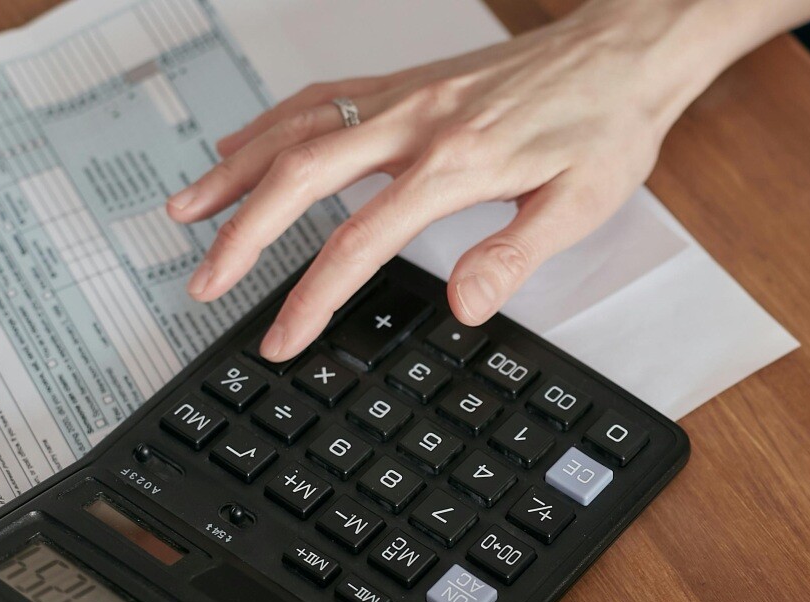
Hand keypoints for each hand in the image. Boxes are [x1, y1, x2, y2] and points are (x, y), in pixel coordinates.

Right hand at [166, 0, 761, 360]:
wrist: (624, 53)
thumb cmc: (607, 125)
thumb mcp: (581, 205)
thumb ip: (514, 256)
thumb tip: (464, 306)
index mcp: (455, 163)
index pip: (359, 241)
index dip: (311, 298)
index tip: (281, 339)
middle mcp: (416, 122)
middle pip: (300, 177)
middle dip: (241, 236)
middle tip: (202, 283)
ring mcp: (405, 96)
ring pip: (295, 128)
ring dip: (233, 171)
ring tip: (185, 212)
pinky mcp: (407, 83)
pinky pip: (319, 98)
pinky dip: (269, 124)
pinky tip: (242, 144)